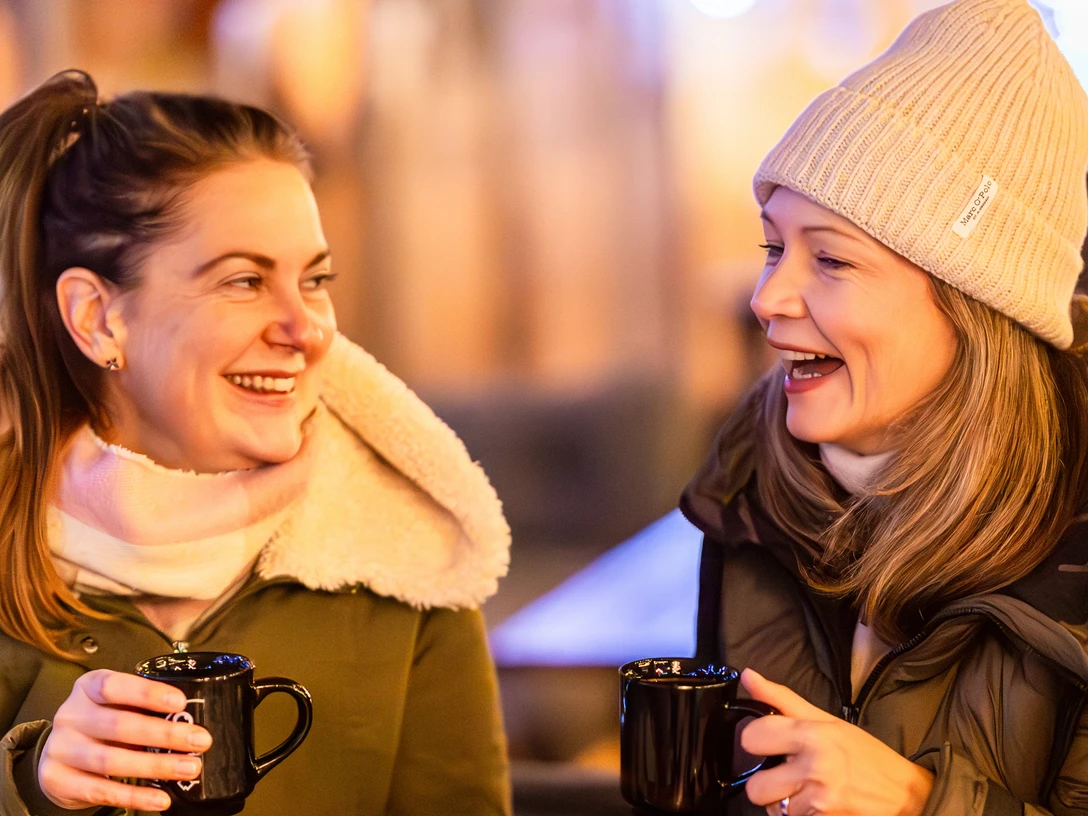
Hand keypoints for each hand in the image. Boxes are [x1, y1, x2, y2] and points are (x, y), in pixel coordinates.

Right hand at [39, 670, 212, 811]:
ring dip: (156, 766)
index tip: (181, 703)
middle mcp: (70, 715)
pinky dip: (135, 797)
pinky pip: (101, 791)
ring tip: (190, 768)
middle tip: (201, 740)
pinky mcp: (58, 780)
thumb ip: (144, 708)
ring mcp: (61, 749)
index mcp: (87, 688)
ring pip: (111, 760)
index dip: (148, 693)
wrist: (58, 755)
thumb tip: (191, 722)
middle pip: (119, 725)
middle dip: (165, 734)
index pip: (114, 686)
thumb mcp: (116, 705)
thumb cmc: (101, 722)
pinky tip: (161, 798)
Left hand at [739, 669, 932, 815]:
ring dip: (785, 802)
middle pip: (755, 787)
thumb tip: (747, 676)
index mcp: (811, 736)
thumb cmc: (866, 755)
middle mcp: (813, 769)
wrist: (906, 795)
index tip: (768, 743)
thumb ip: (781, 700)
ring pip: (773, 809)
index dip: (756, 741)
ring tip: (806, 790)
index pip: (751, 738)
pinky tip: (817, 805)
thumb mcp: (827, 720)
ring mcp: (819, 802)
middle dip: (767, 782)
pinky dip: (801, 815)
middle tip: (785, 774)